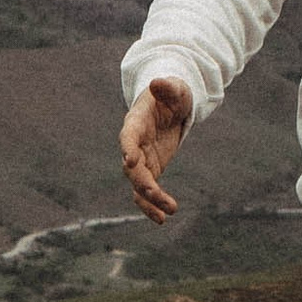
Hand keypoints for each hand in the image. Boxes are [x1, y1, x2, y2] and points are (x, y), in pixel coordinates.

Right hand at [120, 78, 191, 221]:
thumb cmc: (170, 94)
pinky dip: (152, 206)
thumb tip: (158, 82)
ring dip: (149, 200)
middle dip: (142, 181)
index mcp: (135, 123)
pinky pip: (146, 192)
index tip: (131, 160)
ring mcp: (141, 160)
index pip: (127, 136)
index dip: (127, 148)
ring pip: (138, 184)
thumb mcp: (174, 88)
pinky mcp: (150, 170)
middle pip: (132, 167)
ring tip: (166, 214)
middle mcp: (133, 145)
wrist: (170, 106)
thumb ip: (167, 87)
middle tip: (155, 193)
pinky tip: (162, 219)